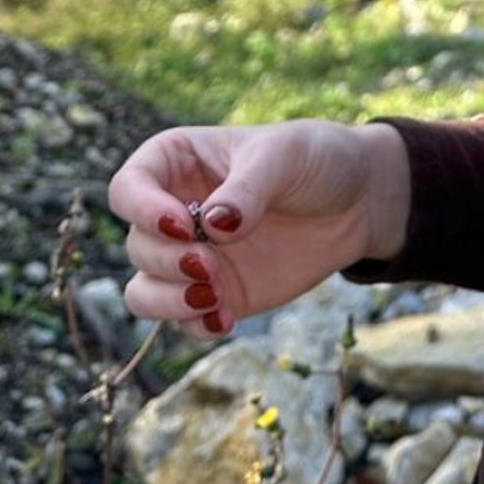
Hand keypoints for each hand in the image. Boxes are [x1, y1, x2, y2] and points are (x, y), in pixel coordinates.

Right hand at [107, 118, 406, 343]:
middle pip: (135, 245)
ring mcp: (192, 256)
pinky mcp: (216, 292)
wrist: (356, 201)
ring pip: (143, 291)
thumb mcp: (283, 157)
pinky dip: (196, 326)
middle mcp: (173, 212)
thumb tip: (214, 225)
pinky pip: (183, 322)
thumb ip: (247, 188)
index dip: (143, 211)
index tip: (184, 226)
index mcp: (177, 162)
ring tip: (213, 299)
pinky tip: (226, 319)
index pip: (127, 188)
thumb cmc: (313, 159)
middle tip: (210, 265)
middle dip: (166, 262)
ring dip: (167, 303)